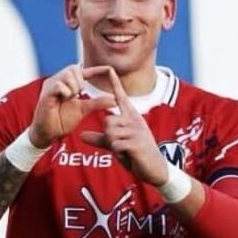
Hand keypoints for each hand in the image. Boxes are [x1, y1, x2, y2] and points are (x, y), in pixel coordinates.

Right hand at [30, 65, 117, 148]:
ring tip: (71, 98)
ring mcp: (50, 86)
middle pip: (73, 68)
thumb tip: (114, 100)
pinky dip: (66, 92)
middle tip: (79, 94)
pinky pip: (59, 85)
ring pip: (67, 75)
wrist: (48, 134)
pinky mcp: (45, 94)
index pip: (82, 71)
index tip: (110, 69)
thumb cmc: (62, 120)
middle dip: (80, 81)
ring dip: (74, 87)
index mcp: (66, 83)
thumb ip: (97, 103)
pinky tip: (65, 99)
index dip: (96, 69)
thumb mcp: (84, 109)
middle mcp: (57, 80)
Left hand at [79, 68, 168, 185]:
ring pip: (110, 132)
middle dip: (108, 135)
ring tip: (125, 150)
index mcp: (131, 117)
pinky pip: (115, 143)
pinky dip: (117, 151)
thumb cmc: (136, 155)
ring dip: (112, 144)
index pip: (122, 98)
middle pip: (108, 120)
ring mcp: (137, 131)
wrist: (155, 169)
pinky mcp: (137, 143)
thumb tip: (82, 135)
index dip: (115, 84)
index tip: (109, 69)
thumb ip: (100, 139)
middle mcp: (135, 120)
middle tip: (119, 145)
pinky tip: (128, 154)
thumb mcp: (117, 145)